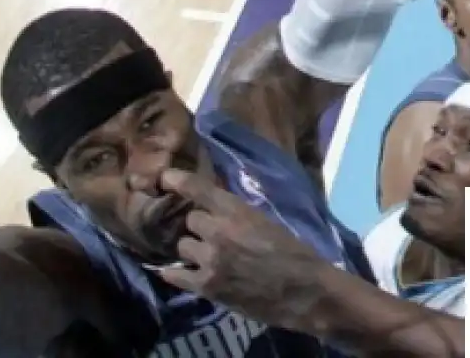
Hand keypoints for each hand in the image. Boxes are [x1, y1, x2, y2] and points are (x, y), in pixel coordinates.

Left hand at [156, 168, 328, 327]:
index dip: (176, 180)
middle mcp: (218, 231)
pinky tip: (174, 272)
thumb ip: (235, 213)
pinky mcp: (208, 287)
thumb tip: (212, 206)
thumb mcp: (264, 220)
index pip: (195, 188)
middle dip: (200, 226)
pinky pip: (176, 275)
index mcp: (235, 210)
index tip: (164, 178)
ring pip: (182, 246)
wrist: (305, 292)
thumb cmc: (292, 252)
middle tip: (213, 235)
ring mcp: (210, 260)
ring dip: (193, 249)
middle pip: (190, 220)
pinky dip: (175, 273)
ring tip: (208, 257)